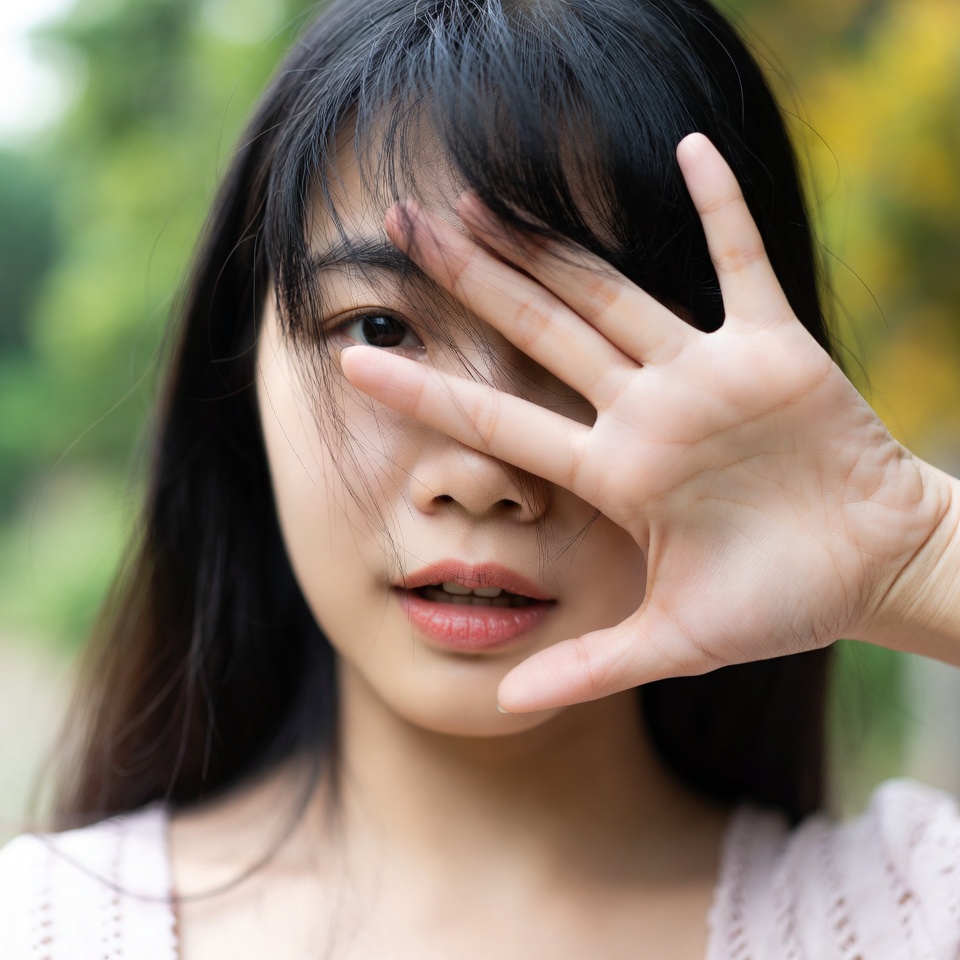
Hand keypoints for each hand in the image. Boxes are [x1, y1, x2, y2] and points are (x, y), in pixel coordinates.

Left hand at [341, 133, 947, 711]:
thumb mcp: (673, 642)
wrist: (868, 568)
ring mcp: (706, 375)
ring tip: (485, 193)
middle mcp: (646, 410)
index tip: (352, 361)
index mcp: (615, 472)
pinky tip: (691, 149)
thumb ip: (588, 668)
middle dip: (471, 279)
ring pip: (613, 291)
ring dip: (554, 239)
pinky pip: (745, 265)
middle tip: (400, 225)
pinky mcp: (774, 350)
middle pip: (539, 329)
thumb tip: (504, 709)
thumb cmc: (775, 605)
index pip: (499, 419)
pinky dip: (723, 209)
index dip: (426, 391)